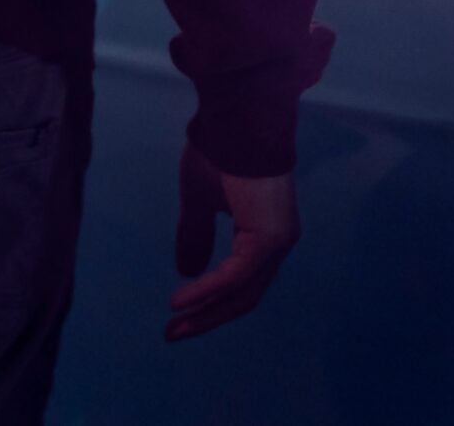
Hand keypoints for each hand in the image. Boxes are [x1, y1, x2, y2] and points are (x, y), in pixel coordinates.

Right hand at [166, 141, 299, 340]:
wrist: (236, 119)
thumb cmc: (219, 149)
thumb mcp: (198, 199)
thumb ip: (194, 234)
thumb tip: (186, 271)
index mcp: (266, 230)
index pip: (243, 280)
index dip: (211, 299)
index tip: (178, 313)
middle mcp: (278, 242)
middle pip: (245, 296)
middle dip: (207, 317)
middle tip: (174, 334)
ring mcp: (277, 243)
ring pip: (242, 293)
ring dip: (206, 312)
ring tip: (175, 326)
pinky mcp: (267, 240)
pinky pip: (235, 278)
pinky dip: (207, 292)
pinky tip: (181, 300)